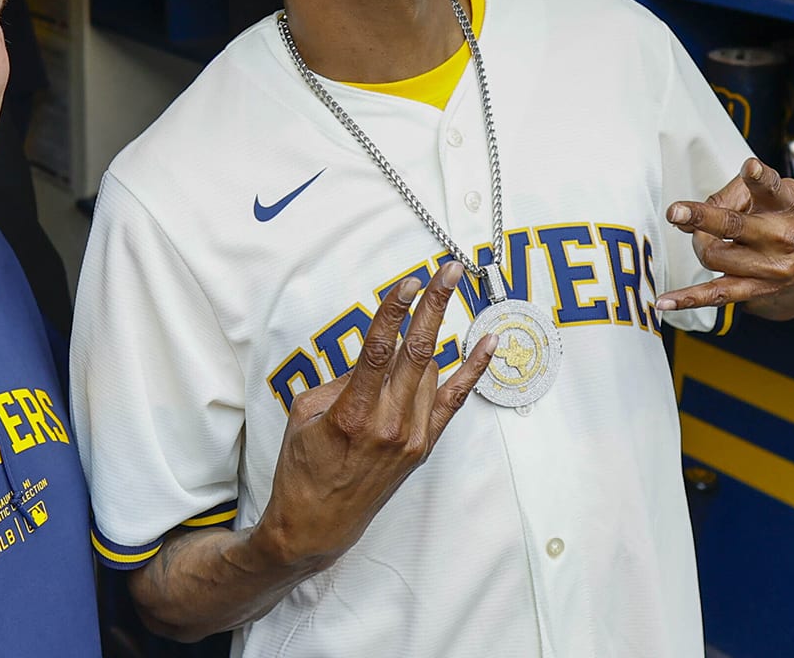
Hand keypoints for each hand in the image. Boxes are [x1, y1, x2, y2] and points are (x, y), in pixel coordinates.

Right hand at [253, 262, 496, 567]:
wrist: (318, 523)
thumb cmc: (303, 465)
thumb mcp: (305, 412)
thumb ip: (342, 379)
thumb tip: (374, 354)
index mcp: (353, 412)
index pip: (380, 350)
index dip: (395, 311)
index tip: (408, 281)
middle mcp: (389, 424)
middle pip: (418, 351)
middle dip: (435, 304)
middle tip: (449, 270)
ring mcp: (412, 436)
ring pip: (430, 369)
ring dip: (423, 342)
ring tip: (414, 327)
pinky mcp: (424, 446)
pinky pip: (455, 400)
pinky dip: (473, 370)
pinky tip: (489, 341)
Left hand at [659, 158, 793, 319]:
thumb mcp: (778, 192)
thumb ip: (734, 195)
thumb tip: (688, 217)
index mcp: (789, 204)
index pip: (774, 187)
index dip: (759, 176)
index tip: (750, 167)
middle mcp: (781, 235)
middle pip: (734, 226)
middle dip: (702, 218)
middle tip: (676, 211)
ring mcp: (771, 266)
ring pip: (717, 256)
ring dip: (697, 242)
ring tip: (696, 234)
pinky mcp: (760, 288)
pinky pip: (720, 295)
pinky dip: (691, 298)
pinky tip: (664, 301)